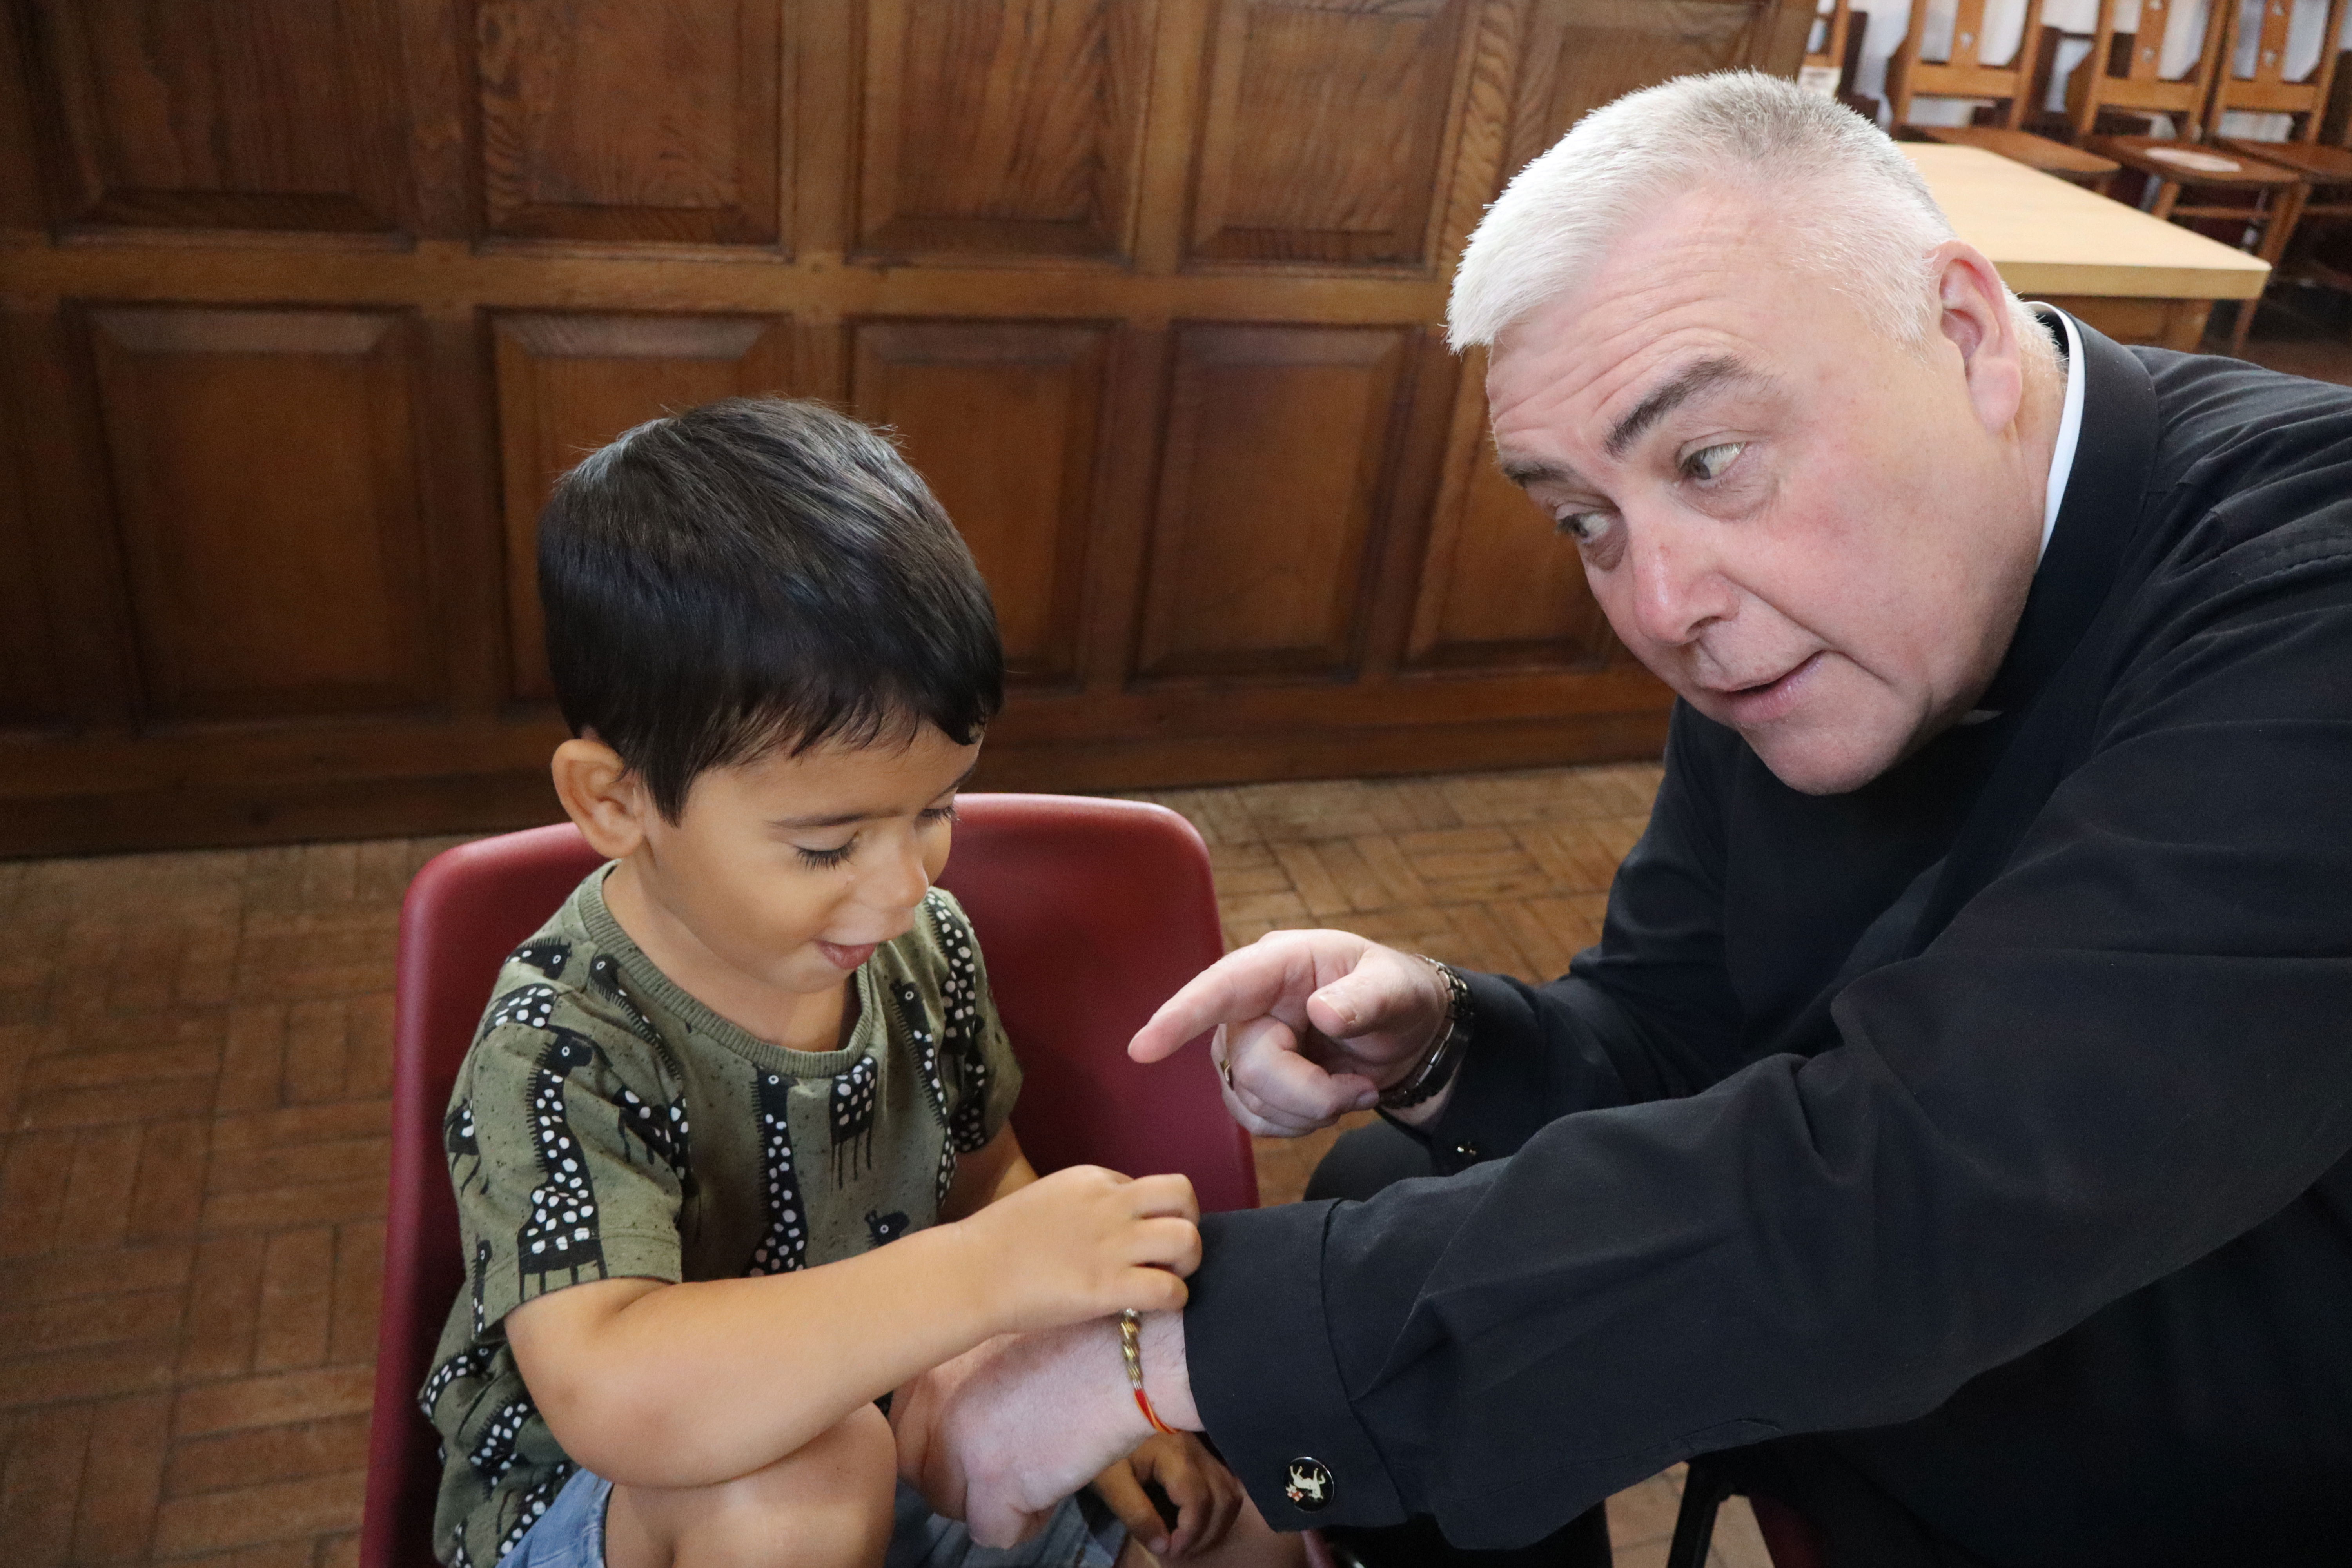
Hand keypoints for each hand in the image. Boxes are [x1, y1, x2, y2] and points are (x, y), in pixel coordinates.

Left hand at [894, 1314, 1194, 1548]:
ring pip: (952, 1507)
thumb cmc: (1079, 1338)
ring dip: (991, 1501)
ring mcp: (961, 1446)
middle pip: (921, 1475)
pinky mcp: (997, 1484)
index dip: (941, 1447)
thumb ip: (957, 1380)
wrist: (1128, 1353)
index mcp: (930, 1365)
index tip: (974, 1443)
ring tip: (1035, 1473)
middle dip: (961, 1480)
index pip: (903, 1435)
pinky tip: (1049, 1493)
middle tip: (1008, 1462)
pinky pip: (992, 1534)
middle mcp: (933, 1405)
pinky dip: (1022, 1524)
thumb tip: (947, 1431)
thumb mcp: (996, 1341)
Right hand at [955, 1165, 1199, 1333]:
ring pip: (1187, 1239)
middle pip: (1182, 1196)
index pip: (1146, 1188)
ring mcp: (1111, 1245)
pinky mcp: (1108, 1287)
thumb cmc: (999, 1241)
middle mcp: (1109, 1204)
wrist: (971, 1272)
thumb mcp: (1048, 1199)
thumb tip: (1115, 1224)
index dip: (1148, 1215)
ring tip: (1169, 1277)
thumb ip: (1085, 1205)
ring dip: (1188, 1261)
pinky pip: (1170, 1289)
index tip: (1132, 1239)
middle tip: (1171, 1252)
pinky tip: (1156, 1305)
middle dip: (1188, 1223)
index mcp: (1092, 1179)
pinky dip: (1175, 1299)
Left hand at [1091, 1433, 1244, 1559]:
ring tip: (1192, 1539)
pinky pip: (1226, 1479)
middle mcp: (1197, 1449)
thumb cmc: (1103, 1446)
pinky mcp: (1202, 1448)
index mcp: (1175, 1455)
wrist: (1103, 1412)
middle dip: (1208, 1533)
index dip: (1190, 1534)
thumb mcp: (1111, 1483)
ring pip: (1231, 1489)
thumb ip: (1137, 1515)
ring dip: (1218, 1520)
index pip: (1199, 1501)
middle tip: (1181, 1550)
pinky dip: (1220, 1504)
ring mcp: (1203, 1447)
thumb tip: (1164, 1547)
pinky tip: (1202, 1518)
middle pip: (1223, 1497)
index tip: (1170, 1551)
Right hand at [1129, 931, 1451, 1135]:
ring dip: (1310, 1110)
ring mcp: (1243, 1046)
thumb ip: (1367, 998)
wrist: (1407, 1035)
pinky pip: (1257, 1123)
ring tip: (1352, 1087)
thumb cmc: (1398, 995)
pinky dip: (1299, 1125)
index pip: (1220, 989)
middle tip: (1360, 1088)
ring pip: (1250, 1101)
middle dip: (1310, 1092)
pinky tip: (1329, 1103)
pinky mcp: (1250, 1084)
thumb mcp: (1397, 989)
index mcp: (1278, 964)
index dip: (1180, 1017)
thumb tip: (1323, 1013)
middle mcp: (1249, 1005)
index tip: (1142, 1049)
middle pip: (1249, 1067)